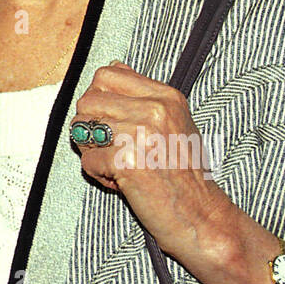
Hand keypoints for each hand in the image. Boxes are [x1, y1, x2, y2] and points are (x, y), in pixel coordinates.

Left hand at [72, 61, 235, 260]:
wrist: (201, 217)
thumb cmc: (185, 174)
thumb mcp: (174, 123)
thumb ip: (144, 95)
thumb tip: (115, 66)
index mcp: (165, 96)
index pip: (106, 75)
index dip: (99, 99)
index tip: (112, 121)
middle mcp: (154, 110)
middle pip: (87, 101)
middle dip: (91, 127)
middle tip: (111, 148)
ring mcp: (140, 134)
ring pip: (82, 129)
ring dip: (93, 151)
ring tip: (117, 164)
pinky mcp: (126, 162)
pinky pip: (87, 161)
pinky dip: (99, 176)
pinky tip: (122, 183)